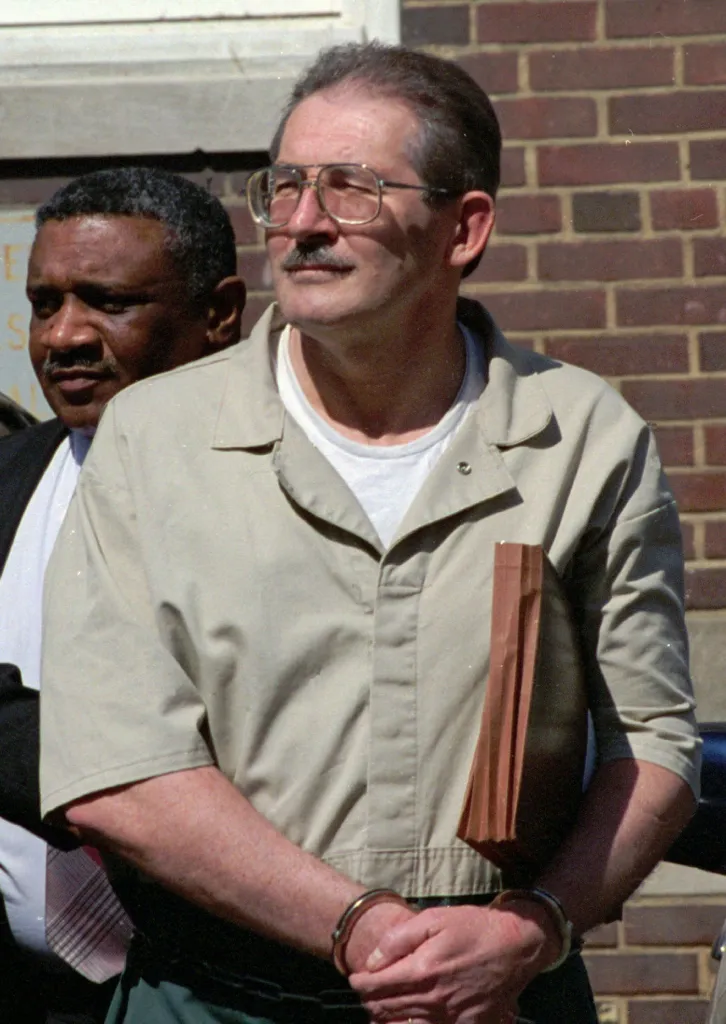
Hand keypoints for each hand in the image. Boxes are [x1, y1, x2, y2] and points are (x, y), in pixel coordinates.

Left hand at [349, 902, 555, 1023]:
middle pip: (387, 1009)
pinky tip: (407, 1020)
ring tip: (378, 1011)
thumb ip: (398, 939)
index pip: (378, 987)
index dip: (361, 985)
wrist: (515, 945)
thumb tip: (372, 961)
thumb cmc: (473, 927)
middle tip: (364, 993)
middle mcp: (433, 999)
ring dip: (386, 1019)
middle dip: (370, 1001)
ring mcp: (450, 1017)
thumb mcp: (433, 919)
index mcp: (422, 970)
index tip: (355, 979)